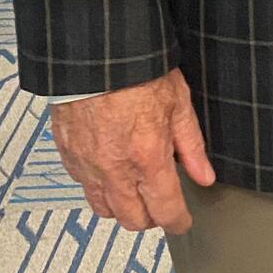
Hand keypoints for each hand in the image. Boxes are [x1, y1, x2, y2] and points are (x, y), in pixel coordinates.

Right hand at [50, 68, 215, 233]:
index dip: (178, 221)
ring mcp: (87, 165)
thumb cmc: (137, 69)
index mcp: (147, 158)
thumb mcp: (177, 100)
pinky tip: (108, 167)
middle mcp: (115, 170)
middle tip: (159, 203)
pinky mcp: (68, 154)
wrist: (95, 52)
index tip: (182, 220)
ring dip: (121, 205)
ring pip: (104, 208)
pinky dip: (97, 184)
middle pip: (133, 220)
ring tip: (133, 187)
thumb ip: (190, 145)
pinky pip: (82, 185)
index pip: (165, 211)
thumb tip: (204, 175)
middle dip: (150, 218)